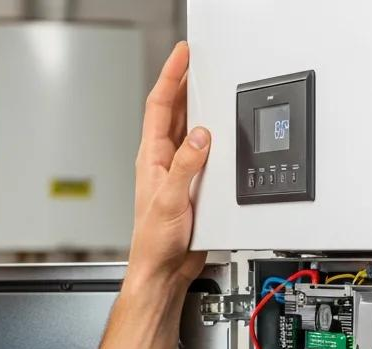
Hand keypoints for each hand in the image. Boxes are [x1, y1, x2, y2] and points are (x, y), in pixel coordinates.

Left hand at [128, 42, 210, 287]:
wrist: (164, 270)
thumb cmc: (155, 242)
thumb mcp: (171, 199)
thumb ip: (186, 166)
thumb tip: (200, 136)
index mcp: (152, 158)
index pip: (159, 106)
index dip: (171, 76)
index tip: (182, 55)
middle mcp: (162, 162)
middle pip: (173, 112)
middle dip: (185, 84)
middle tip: (198, 62)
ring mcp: (177, 174)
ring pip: (188, 131)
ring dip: (198, 110)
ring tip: (208, 88)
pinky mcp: (192, 187)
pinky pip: (203, 155)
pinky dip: (212, 141)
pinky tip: (220, 135)